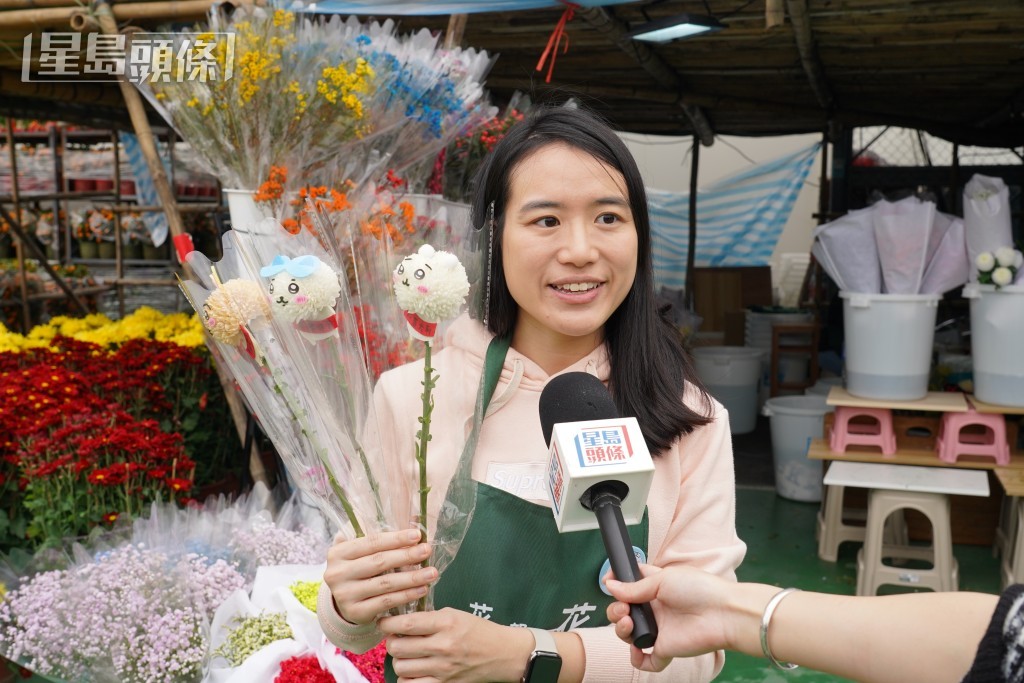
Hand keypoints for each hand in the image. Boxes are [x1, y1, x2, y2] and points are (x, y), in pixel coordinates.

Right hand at [323, 528, 437, 624]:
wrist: (343, 603)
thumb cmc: (357, 571)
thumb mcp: (359, 554)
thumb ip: (378, 541)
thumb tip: (413, 522)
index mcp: (338, 553)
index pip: (371, 542)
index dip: (395, 538)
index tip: (417, 535)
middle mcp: (337, 573)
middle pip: (379, 562)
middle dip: (406, 555)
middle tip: (427, 551)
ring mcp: (345, 595)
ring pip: (385, 584)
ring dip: (412, 577)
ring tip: (431, 573)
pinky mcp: (356, 612)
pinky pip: (386, 602)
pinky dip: (406, 595)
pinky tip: (422, 590)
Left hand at [380, 608, 533, 682]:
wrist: (502, 654)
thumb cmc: (479, 631)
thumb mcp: (456, 615)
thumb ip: (429, 617)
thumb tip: (401, 621)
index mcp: (446, 623)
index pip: (406, 623)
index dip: (388, 623)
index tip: (383, 622)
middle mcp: (443, 646)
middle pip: (398, 647)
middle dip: (391, 642)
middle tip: (395, 638)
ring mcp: (443, 668)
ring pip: (401, 667)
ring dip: (398, 660)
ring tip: (405, 654)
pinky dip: (407, 678)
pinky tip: (413, 669)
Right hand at [604, 564, 731, 671]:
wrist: (723, 613)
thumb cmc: (700, 589)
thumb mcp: (663, 580)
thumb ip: (635, 587)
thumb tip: (611, 585)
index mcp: (655, 588)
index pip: (629, 586)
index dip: (617, 584)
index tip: (608, 582)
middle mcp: (655, 610)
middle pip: (624, 612)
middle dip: (615, 611)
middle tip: (623, 609)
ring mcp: (659, 630)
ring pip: (630, 634)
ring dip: (621, 630)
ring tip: (629, 623)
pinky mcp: (666, 649)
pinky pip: (647, 660)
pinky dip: (638, 659)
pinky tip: (637, 650)